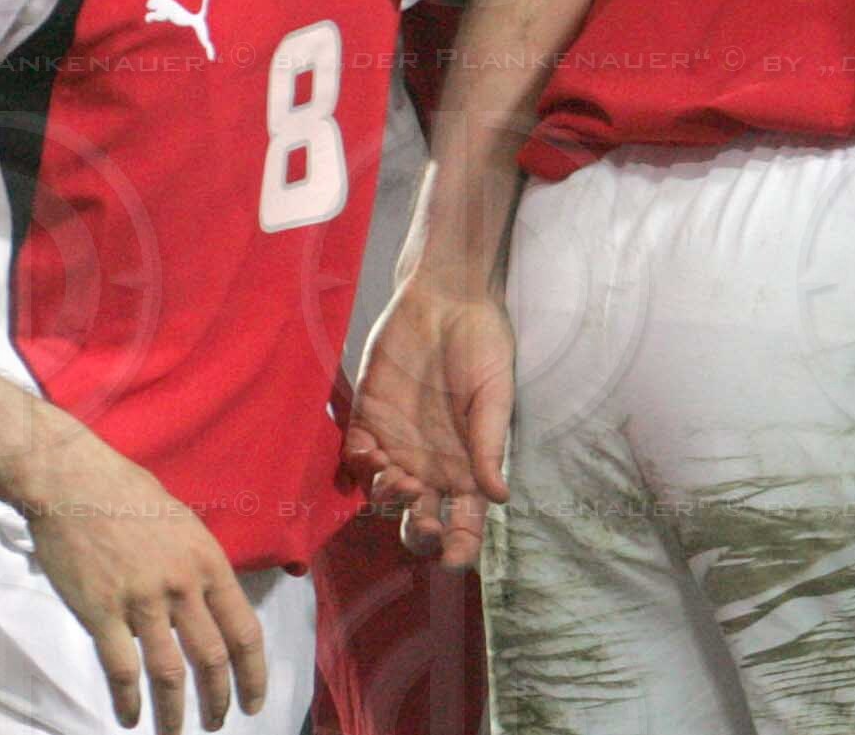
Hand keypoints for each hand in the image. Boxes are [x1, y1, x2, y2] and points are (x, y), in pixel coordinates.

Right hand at [15, 429, 270, 730]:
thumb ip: (198, 567)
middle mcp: (182, 586)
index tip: (254, 699)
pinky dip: (128, 699)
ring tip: (176, 733)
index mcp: (209, 563)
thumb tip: (206, 602)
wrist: (76, 483)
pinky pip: (121, 668)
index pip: (244, 629)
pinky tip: (130, 718)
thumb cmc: (130, 497)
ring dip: (175, 711)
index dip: (253, 672)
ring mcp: (142, 601)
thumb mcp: (185, 524)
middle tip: (219, 722)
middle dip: (220, 698)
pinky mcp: (101, 612)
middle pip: (212, 657)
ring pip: (169, 671)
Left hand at [346, 270, 515, 572]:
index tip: (456, 557)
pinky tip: (371, 448)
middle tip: (423, 515)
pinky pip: (354, 460)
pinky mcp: (366, 422)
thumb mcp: (495, 393)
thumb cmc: (482, 343)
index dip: (461, 546)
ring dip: (388, 497)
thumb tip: (500, 498)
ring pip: (382, 497)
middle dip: (419, 532)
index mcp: (468, 465)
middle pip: (419, 521)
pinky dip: (359, 464)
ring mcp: (397, 446)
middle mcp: (431, 465)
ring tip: (398, 476)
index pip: (465, 521)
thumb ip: (489, 445)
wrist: (445, 297)